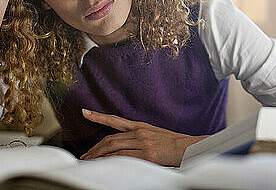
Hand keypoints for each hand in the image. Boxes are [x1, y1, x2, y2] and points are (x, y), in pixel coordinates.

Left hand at [79, 109, 207, 166]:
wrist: (191, 147)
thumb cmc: (175, 144)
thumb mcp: (156, 136)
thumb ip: (140, 139)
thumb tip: (126, 146)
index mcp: (141, 126)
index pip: (115, 120)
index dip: (99, 116)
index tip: (85, 112)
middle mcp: (139, 132)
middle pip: (110, 138)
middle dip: (95, 148)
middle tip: (84, 156)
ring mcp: (142, 142)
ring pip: (113, 147)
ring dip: (98, 155)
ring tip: (88, 161)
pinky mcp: (147, 154)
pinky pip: (123, 157)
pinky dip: (110, 160)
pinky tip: (103, 163)